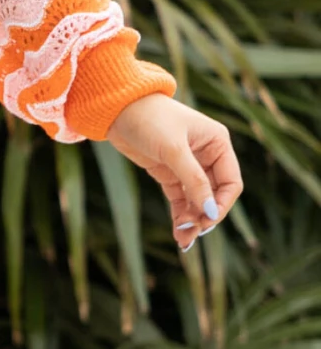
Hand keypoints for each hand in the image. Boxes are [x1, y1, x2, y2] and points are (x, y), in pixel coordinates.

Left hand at [104, 93, 241, 249]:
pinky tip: (178, 232)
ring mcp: (188, 165)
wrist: (116, 108)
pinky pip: (180, 199)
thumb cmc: (150, 119)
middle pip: (214, 195)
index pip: (230, 183)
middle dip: (204, 216)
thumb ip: (193, 180)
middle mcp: (207, 155)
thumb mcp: (173, 150)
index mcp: (218, 143)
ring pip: (197, 200)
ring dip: (192, 220)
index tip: (206, 221)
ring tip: (182, 239)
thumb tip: (210, 212)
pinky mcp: (168, 172)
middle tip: (190, 235)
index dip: (221, 205)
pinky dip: (180, 215)